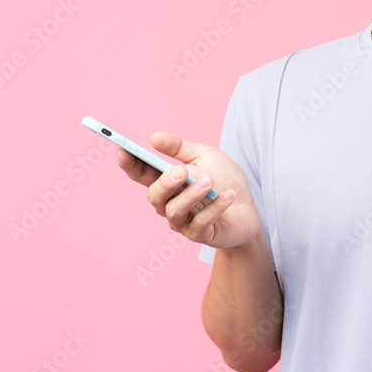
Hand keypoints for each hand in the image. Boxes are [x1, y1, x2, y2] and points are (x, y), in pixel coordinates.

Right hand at [117, 131, 262, 249]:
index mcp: (167, 182)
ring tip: (210, 181)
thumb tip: (154, 137)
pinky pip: (200, 224)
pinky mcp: (200, 235)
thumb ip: (180, 148)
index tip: (122, 150)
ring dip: (192, 195)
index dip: (130, 165)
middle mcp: (169, 203)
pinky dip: (215, 208)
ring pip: (175, 211)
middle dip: (165, 183)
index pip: (142, 174)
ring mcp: (183, 221)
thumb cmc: (225, 179)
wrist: (248, 208)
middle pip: (155, 196)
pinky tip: (228, 195)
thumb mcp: (205, 156)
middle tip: (181, 171)